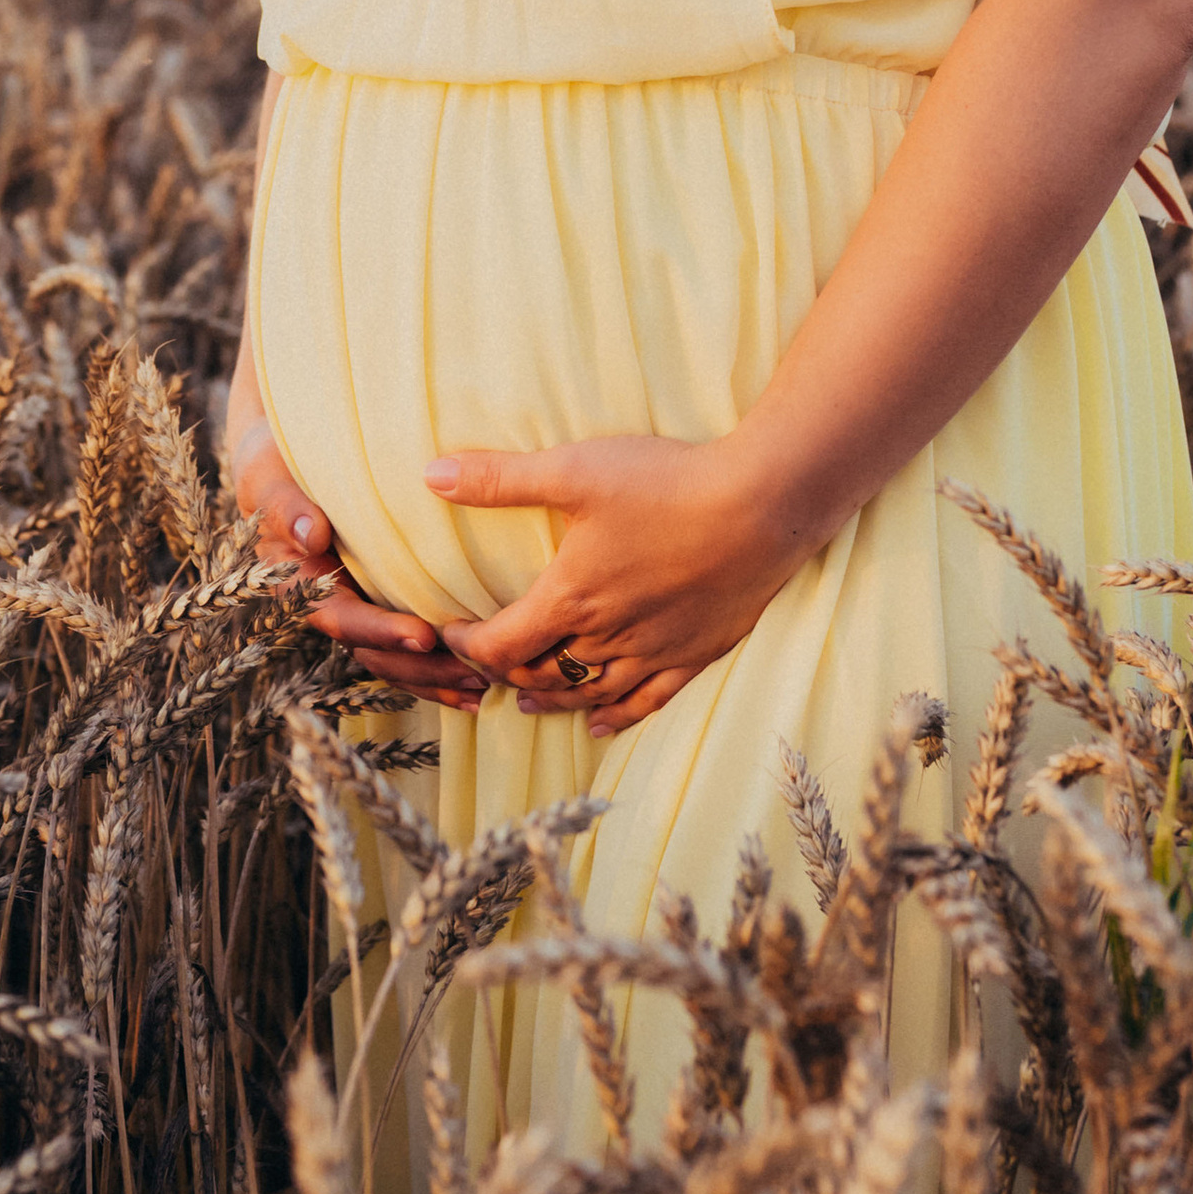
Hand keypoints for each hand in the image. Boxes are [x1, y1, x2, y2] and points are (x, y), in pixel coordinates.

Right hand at [228, 410, 485, 708]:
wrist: (293, 451)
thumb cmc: (275, 462)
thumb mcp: (266, 475)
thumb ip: (284, 507)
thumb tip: (313, 536)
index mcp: (299, 584)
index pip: (341, 618)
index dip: (381, 631)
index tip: (424, 636)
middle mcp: (330, 604)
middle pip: (374, 653)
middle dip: (422, 668)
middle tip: (473, 670)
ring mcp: (360, 606)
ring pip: (396, 660)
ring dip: (439, 676)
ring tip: (487, 684)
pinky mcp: (384, 599)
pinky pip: (411, 645)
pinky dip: (441, 666)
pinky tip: (483, 679)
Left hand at [427, 433, 806, 734]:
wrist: (762, 506)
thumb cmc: (667, 483)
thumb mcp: (575, 469)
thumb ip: (501, 478)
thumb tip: (430, 475)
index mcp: (571, 597)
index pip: (500, 645)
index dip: (466, 645)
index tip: (450, 631)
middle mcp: (607, 637)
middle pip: (541, 674)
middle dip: (505, 672)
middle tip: (486, 662)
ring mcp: (653, 652)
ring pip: (590, 694)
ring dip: (553, 699)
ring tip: (528, 701)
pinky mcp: (695, 654)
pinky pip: (648, 702)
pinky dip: (618, 717)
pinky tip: (603, 724)